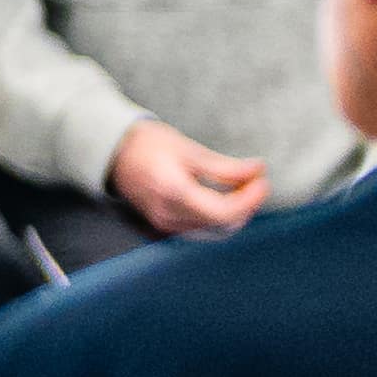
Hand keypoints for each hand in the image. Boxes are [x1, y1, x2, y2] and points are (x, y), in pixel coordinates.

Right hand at [102, 121, 263, 237]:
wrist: (114, 154)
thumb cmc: (148, 145)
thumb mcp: (189, 149)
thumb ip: (225, 167)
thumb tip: (257, 171)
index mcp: (173, 193)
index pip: (224, 212)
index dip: (249, 200)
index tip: (263, 180)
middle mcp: (168, 216)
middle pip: (223, 226)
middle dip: (246, 206)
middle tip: (256, 181)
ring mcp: (165, 225)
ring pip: (215, 231)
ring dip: (235, 212)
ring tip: (243, 187)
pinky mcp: (166, 227)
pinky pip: (203, 229)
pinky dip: (220, 216)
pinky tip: (225, 197)